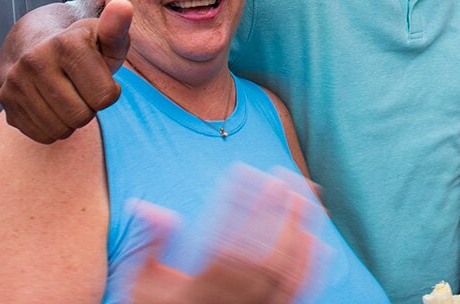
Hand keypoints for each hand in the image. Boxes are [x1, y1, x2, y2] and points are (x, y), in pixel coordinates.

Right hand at [0, 0, 132, 143]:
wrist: (35, 43)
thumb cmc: (81, 45)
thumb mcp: (105, 36)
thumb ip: (118, 27)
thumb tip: (123, 7)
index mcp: (66, 44)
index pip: (105, 97)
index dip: (110, 92)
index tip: (101, 78)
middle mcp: (35, 61)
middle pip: (82, 116)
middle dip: (90, 107)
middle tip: (84, 89)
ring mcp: (16, 82)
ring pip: (61, 129)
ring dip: (72, 120)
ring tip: (69, 96)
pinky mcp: (6, 101)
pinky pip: (42, 134)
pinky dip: (53, 128)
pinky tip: (53, 106)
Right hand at [129, 170, 318, 303]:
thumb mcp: (141, 284)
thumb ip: (148, 245)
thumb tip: (145, 203)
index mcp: (195, 292)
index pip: (219, 241)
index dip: (233, 203)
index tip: (242, 169)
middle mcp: (228, 303)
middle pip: (259, 256)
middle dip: (274, 213)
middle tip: (282, 176)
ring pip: (283, 273)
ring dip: (297, 231)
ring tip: (305, 196)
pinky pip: (297, 295)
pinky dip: (310, 268)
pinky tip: (319, 242)